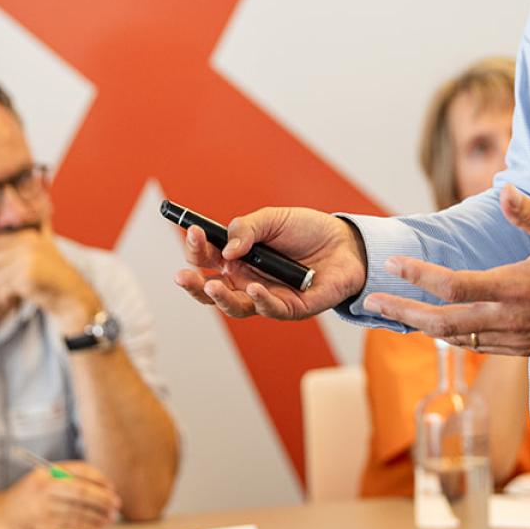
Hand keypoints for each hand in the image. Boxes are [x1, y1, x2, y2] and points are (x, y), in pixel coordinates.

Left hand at [0, 228, 101, 331]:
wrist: (72, 297)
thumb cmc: (51, 278)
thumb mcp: (39, 251)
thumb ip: (20, 241)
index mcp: (27, 235)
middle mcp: (27, 243)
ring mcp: (28, 258)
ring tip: (3, 299)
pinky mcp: (28, 276)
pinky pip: (1, 289)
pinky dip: (3, 300)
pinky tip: (12, 303)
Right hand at [0, 462, 120, 528]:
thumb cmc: (24, 499)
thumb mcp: (40, 480)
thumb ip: (63, 480)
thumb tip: (97, 486)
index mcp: (46, 472)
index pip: (80, 470)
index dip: (98, 478)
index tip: (110, 486)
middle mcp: (46, 487)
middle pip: (83, 491)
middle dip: (103, 497)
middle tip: (116, 502)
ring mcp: (45, 507)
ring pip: (80, 510)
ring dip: (100, 514)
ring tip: (112, 516)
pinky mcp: (45, 525)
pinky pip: (73, 524)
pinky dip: (90, 525)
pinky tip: (98, 525)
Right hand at [172, 207, 366, 320]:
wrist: (346, 243)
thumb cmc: (307, 231)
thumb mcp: (274, 219)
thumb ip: (247, 228)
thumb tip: (227, 249)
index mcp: (237, 258)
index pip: (207, 258)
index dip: (196, 247)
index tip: (192, 232)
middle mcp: (246, 280)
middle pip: (212, 290)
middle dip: (194, 284)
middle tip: (183, 275)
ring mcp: (267, 296)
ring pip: (235, 306)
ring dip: (220, 298)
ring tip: (212, 285)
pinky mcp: (291, 308)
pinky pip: (271, 309)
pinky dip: (261, 300)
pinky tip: (255, 287)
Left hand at [364, 185, 529, 356]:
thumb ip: (529, 214)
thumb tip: (502, 188)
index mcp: (515, 289)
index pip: (454, 286)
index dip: (418, 276)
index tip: (392, 265)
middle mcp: (509, 320)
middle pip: (443, 323)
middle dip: (402, 312)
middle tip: (370, 302)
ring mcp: (514, 340)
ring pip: (455, 339)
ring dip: (421, 327)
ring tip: (392, 314)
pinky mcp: (522, 350)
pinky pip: (475, 347)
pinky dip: (448, 337)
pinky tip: (434, 327)